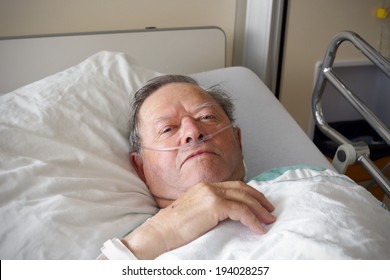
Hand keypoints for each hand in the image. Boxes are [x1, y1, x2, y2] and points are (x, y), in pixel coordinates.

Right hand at [121, 181, 275, 258]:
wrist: (160, 232)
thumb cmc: (174, 228)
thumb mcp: (194, 212)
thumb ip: (210, 209)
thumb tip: (228, 216)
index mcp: (204, 187)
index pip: (233, 186)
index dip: (250, 194)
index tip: (260, 204)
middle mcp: (208, 186)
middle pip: (242, 189)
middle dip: (259, 200)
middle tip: (270, 211)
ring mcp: (211, 193)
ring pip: (244, 199)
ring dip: (259, 210)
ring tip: (268, 221)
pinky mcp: (214, 205)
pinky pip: (241, 211)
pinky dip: (253, 220)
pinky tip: (258, 228)